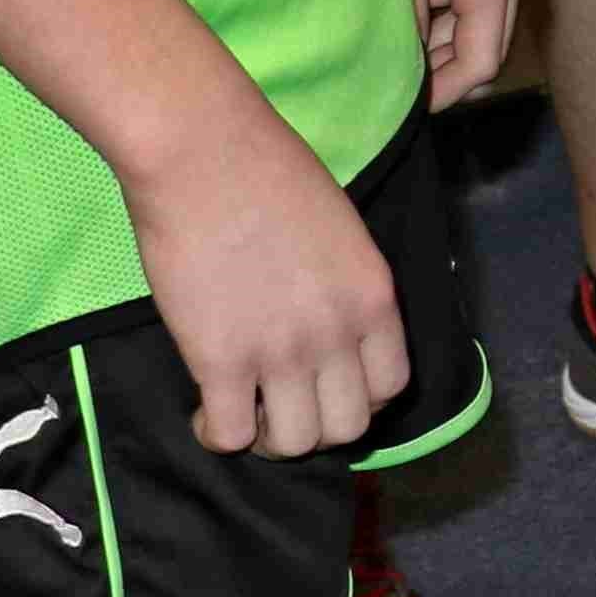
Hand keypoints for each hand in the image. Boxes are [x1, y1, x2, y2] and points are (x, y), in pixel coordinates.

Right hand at [118, 100, 408, 456]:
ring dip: (267, 437)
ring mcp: (281, 350)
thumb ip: (345, 288)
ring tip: (243, 408)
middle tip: (280, 403)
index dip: (358, 398)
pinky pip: (228, 434)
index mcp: (375, 298)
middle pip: (347, 428)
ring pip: (294, 443)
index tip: (325, 386)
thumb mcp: (342, 233)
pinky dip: (216, 433)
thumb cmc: (269, 173)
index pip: (391, 387)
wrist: (206, 153)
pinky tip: (204, 407)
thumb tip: (331, 331)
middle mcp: (338, 333)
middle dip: (314, 425)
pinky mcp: (219, 360)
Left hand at [391, 0, 528, 106]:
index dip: (442, 92)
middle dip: (438, 63)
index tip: (397, 105)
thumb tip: (399, 54)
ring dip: (431, 24)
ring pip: (472, 7)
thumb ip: (405, 1)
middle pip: (483, 38)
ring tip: (376, 22)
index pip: (483, 62)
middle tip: (380, 71)